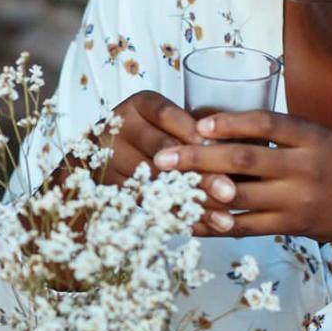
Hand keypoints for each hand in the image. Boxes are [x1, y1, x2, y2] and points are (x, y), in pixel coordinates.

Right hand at [105, 91, 240, 211]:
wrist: (101, 150)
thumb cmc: (151, 134)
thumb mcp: (168, 122)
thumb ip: (194, 132)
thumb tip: (230, 153)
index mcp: (140, 105)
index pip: (166, 115)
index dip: (193, 134)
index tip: (220, 152)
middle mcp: (122, 126)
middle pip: (162, 149)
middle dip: (200, 173)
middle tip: (229, 192)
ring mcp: (111, 155)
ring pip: (157, 180)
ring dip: (191, 200)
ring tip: (222, 218)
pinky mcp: (110, 182)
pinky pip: (147, 201)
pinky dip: (175, 214)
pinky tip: (200, 225)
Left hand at [151, 110, 331, 244]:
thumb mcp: (320, 139)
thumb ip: (281, 132)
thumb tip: (221, 123)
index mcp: (312, 137)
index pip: (267, 124)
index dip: (230, 123)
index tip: (197, 124)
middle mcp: (305, 168)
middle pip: (243, 161)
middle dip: (198, 158)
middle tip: (162, 158)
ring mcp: (297, 200)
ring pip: (239, 196)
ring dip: (198, 193)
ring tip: (166, 188)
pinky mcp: (290, 226)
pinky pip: (244, 226)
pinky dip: (214, 224)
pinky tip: (188, 220)